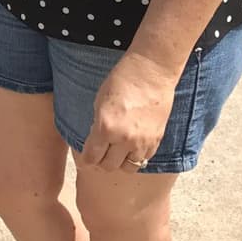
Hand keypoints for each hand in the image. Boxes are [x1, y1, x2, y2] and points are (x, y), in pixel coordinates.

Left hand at [81, 52, 179, 173]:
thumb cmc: (122, 81)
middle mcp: (124, 139)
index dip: (86, 161)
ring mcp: (142, 142)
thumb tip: (96, 141)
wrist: (151, 73)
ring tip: (116, 153)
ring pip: (128, 168)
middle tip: (99, 156)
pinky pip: (144, 160)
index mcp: (105, 127)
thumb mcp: (99, 102)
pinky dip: (136, 157)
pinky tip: (131, 147)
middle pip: (109, 166)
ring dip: (119, 162)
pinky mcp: (156, 140)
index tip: (85, 161)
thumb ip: (97, 125)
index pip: (92, 157)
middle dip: (101, 163)